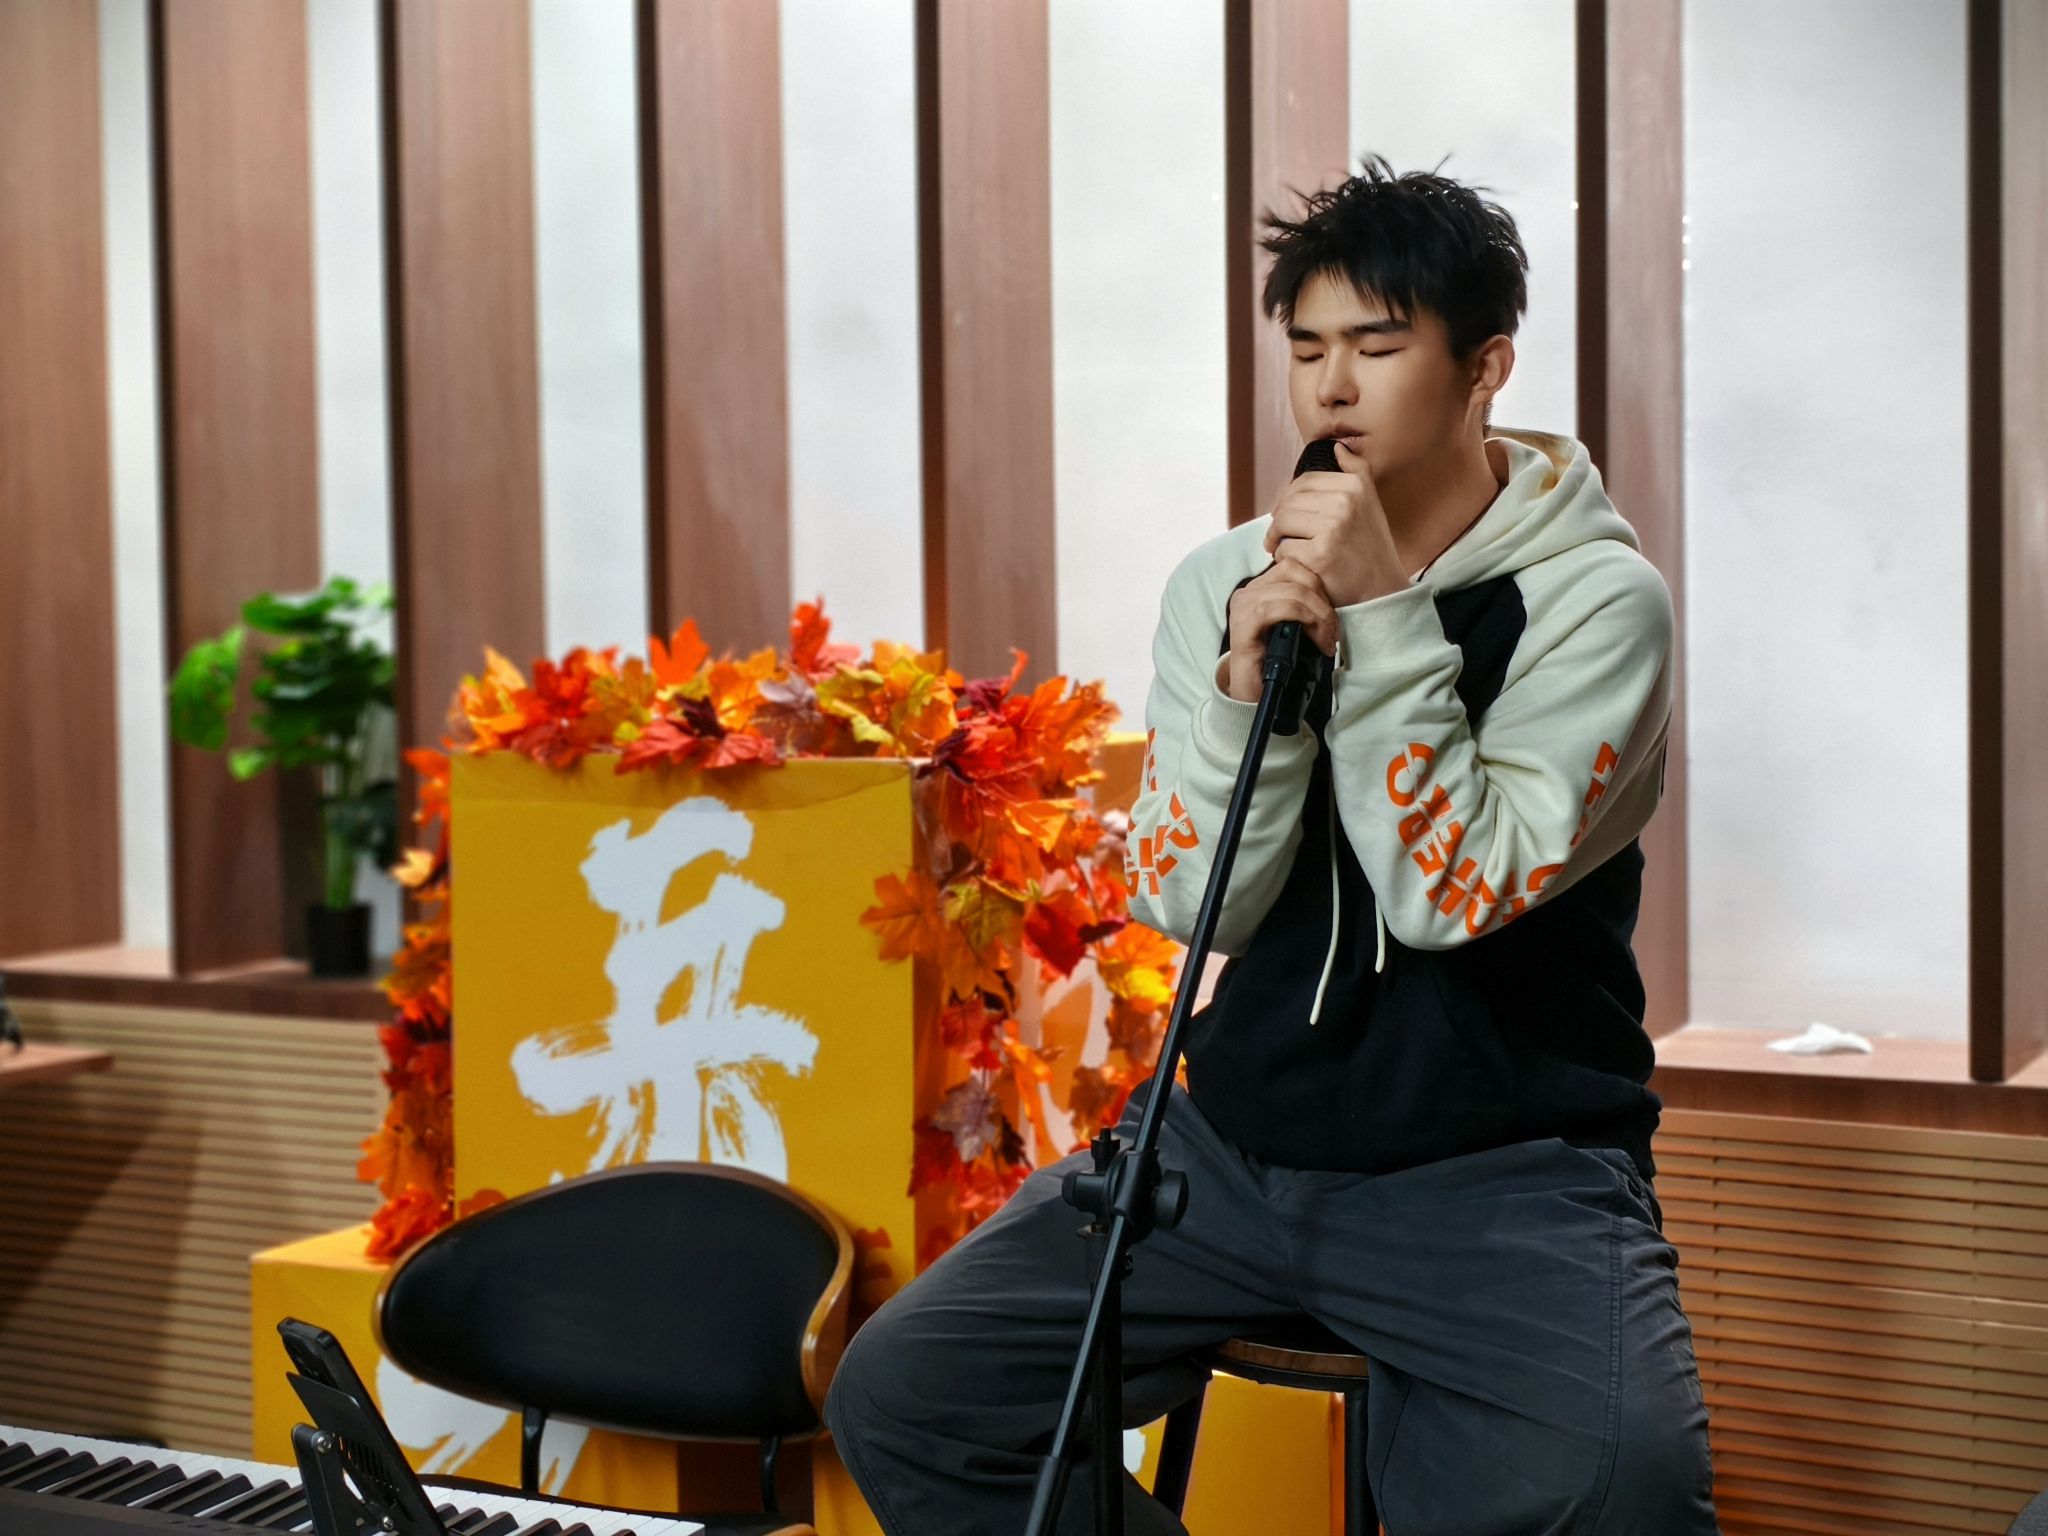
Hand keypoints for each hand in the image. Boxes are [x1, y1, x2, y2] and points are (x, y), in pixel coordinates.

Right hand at [1220, 556, 1337, 702]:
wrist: (1254, 695)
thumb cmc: (1276, 662)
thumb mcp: (1295, 627)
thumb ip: (1304, 605)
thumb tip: (1335, 594)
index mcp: (1260, 588)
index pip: (1294, 566)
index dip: (1320, 586)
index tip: (1332, 617)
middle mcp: (1248, 592)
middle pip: (1294, 571)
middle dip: (1322, 599)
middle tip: (1333, 630)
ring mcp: (1243, 607)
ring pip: (1293, 590)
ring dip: (1318, 614)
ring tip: (1326, 639)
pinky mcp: (1244, 624)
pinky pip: (1282, 608)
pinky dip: (1306, 621)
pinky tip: (1316, 641)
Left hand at [1262, 440, 1407, 606]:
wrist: (1382, 591)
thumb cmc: (1371, 548)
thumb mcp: (1371, 503)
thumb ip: (1356, 470)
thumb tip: (1336, 446)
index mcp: (1355, 485)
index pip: (1303, 481)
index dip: (1289, 498)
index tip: (1288, 515)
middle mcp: (1346, 502)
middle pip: (1288, 502)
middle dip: (1281, 521)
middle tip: (1283, 537)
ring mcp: (1332, 529)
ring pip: (1281, 524)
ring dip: (1278, 540)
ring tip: (1288, 549)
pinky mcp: (1319, 556)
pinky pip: (1284, 550)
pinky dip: (1285, 560)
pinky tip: (1300, 566)